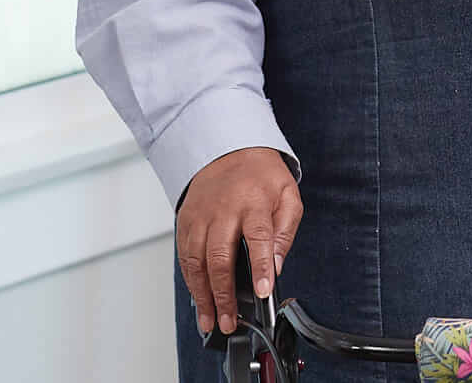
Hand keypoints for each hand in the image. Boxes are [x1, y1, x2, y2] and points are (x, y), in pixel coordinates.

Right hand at [177, 147, 302, 335]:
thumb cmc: (261, 176)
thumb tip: (277, 265)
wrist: (228, 150)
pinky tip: (199, 299)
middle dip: (224, 294)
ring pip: (197, 262)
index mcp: (254, 202)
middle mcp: (223, 210)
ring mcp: (200, 217)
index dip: (261, 267)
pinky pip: (184, 257)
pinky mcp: (185, 222)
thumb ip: (285, 230)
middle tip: (230, 321)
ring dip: (203, 296)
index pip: (258, 238)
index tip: (263, 292)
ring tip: (211, 320)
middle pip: (220, 256)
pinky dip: (190, 282)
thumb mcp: (287, 194)